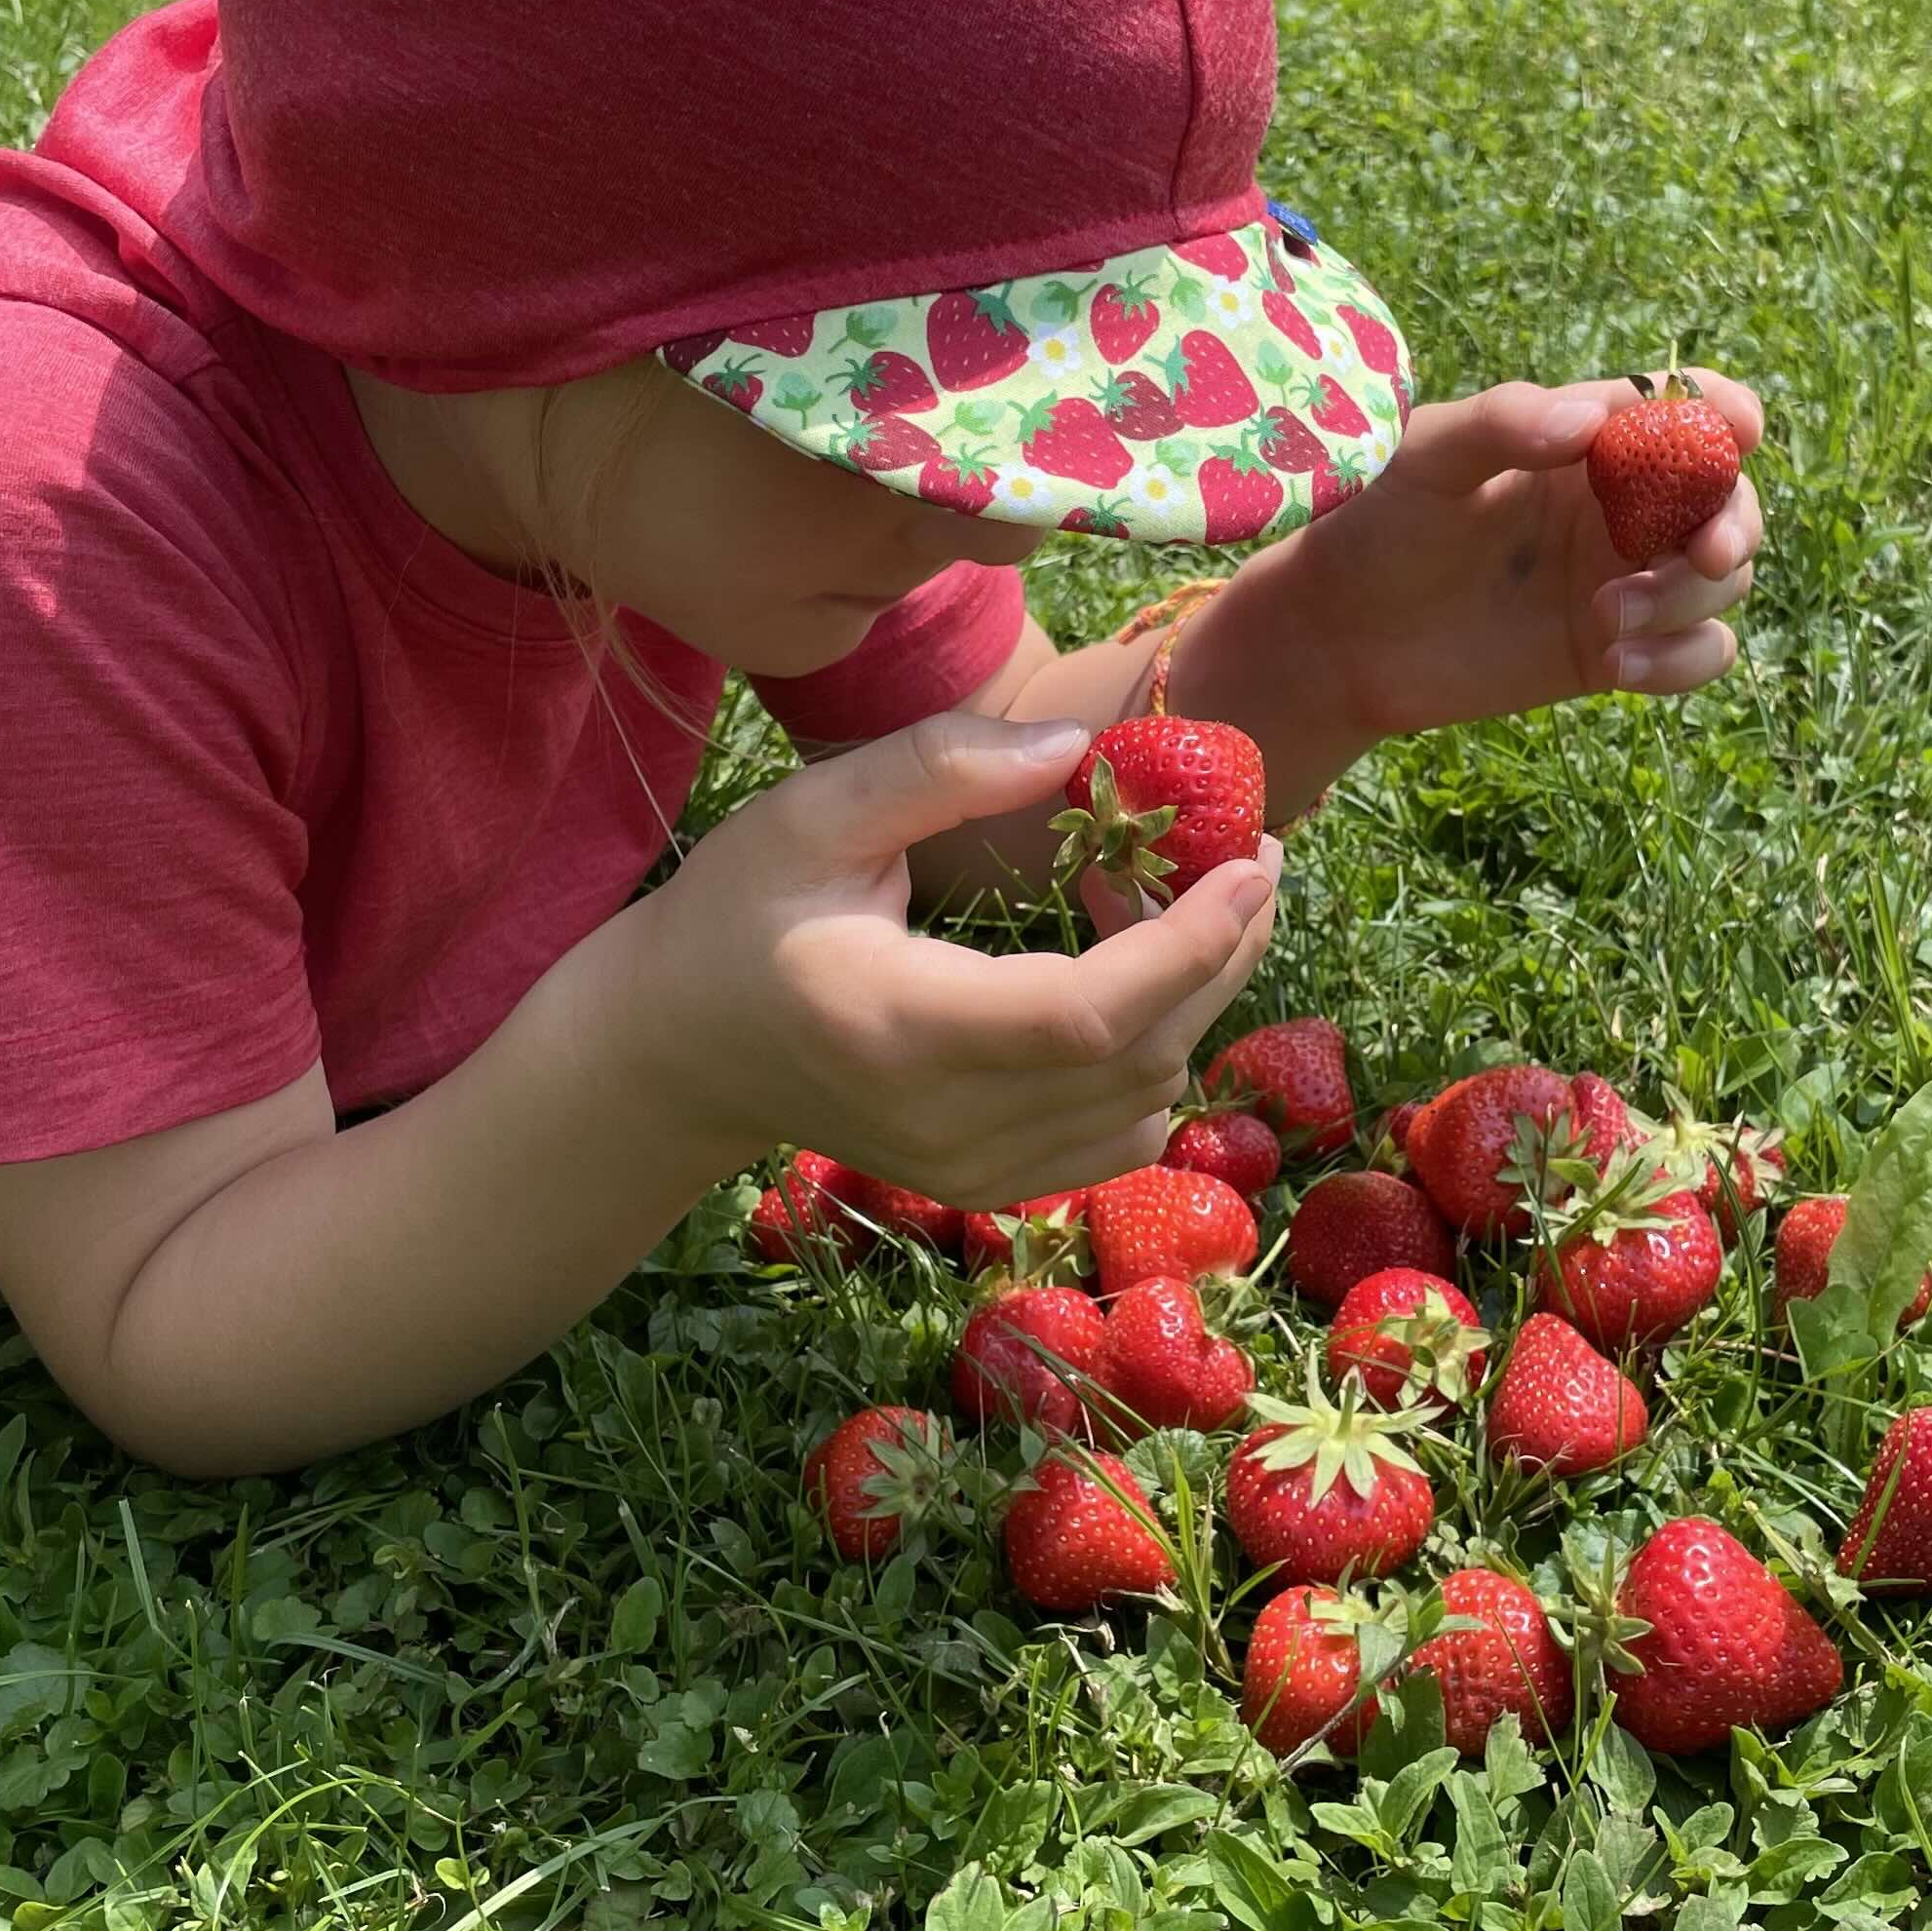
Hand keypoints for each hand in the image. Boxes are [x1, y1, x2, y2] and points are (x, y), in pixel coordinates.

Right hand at [616, 712, 1279, 1202]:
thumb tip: (1074, 747)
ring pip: (1146, 1098)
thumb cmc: (741, 913)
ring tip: (1192, 897)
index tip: (1251, 859)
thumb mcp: (811, 814)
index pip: (1086, 1015)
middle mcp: (946, 1122)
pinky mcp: (990, 1183)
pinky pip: (1120, 1132)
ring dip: (1196, 998)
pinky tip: (1139, 972)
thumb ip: (937, 770)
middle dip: (1221, 952)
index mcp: (901, 1028)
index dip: (1188, 944)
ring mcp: (972, 1170)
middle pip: (1140, 1055)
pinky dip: (1159, 1051)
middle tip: (1251, 853)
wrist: (680, 1050)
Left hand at [1268, 370, 1762, 740]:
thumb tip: (1593, 422)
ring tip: (1607, 621)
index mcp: (1586, 441)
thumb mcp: (1426, 457)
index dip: (1725, 413)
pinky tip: (1618, 666)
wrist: (1340, 636)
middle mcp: (1619, 506)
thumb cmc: (1376, 524)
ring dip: (1688, 600)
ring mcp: (1624, 579)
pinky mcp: (1618, 651)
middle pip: (1727, 500)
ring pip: (1722, 582)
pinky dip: (1682, 660)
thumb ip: (1504, 423)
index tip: (1739, 430)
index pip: (1685, 411)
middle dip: (1735, 522)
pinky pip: (1699, 653)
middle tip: (1706, 553)